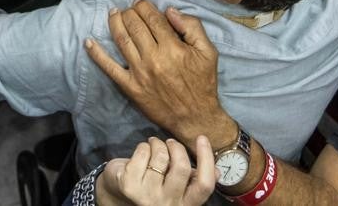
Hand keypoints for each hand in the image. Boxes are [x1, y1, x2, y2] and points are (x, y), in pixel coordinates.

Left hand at [85, 0, 237, 148]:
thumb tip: (170, 11)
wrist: (195, 117)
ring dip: (115, 23)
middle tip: (128, 8)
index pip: (152, 19)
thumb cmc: (203, 83)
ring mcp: (139, 73)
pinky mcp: (130, 87)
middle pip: (135, 26)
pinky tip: (88, 42)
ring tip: (113, 13)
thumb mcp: (208, 52)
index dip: (144, 6)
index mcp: (173, 48)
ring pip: (122, 41)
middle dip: (129, 12)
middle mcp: (153, 58)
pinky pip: (109, 68)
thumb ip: (192, 27)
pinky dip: (97, 54)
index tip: (140, 2)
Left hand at [96, 136, 216, 205]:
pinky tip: (140, 153)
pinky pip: (143, 152)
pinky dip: (143, 147)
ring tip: (153, 146)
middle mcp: (168, 204)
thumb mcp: (177, 186)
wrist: (118, 193)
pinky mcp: (129, 185)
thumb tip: (219, 172)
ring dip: (157, 144)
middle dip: (176, 147)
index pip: (204, 185)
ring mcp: (147, 197)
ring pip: (161, 156)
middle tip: (169, 142)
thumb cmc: (153, 184)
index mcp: (185, 204)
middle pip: (181, 167)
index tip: (202, 138)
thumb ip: (194, 179)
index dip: (206, 160)